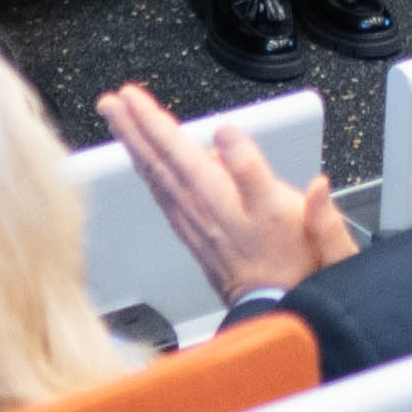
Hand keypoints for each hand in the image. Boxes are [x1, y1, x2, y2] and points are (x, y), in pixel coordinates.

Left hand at [96, 81, 357, 300]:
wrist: (284, 313)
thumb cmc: (298, 264)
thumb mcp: (296, 217)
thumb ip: (258, 174)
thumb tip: (227, 136)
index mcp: (228, 202)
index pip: (185, 154)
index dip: (159, 125)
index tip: (135, 97)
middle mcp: (205, 213)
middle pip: (164, 162)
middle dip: (137, 127)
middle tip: (114, 99)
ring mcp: (196, 224)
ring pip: (157, 177)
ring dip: (134, 144)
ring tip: (117, 115)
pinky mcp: (194, 235)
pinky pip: (162, 196)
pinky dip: (146, 171)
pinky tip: (138, 158)